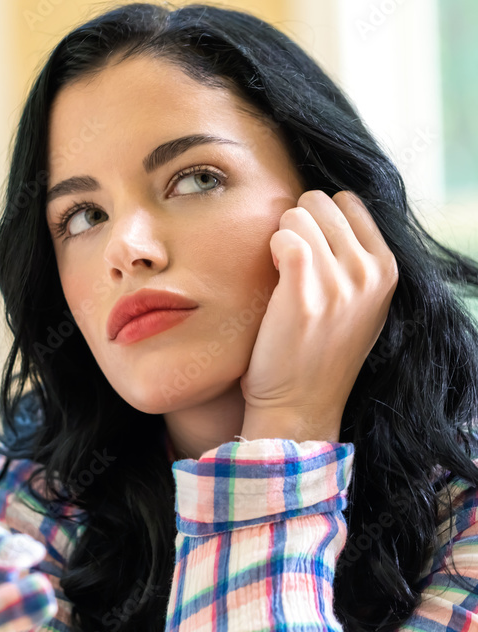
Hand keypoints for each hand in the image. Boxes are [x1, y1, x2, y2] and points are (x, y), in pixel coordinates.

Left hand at [240, 190, 398, 423]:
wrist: (299, 404)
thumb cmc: (318, 354)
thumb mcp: (359, 306)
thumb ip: (355, 262)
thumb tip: (329, 214)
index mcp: (386, 271)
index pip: (349, 202)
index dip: (319, 219)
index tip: (309, 250)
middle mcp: (369, 273)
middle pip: (319, 202)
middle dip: (296, 224)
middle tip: (289, 264)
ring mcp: (339, 282)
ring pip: (296, 215)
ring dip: (279, 238)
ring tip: (281, 275)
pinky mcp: (304, 291)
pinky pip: (283, 236)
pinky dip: (270, 248)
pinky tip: (271, 275)